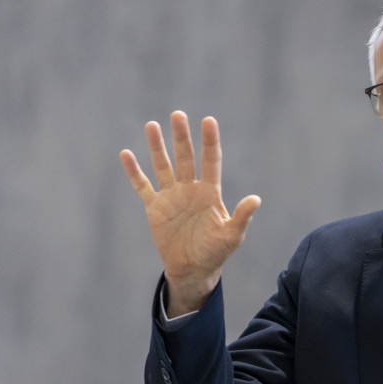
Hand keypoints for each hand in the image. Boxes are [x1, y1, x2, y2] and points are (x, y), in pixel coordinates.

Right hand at [120, 111, 260, 316]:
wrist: (193, 269)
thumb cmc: (216, 252)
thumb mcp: (231, 236)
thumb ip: (241, 216)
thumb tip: (256, 199)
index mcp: (210, 192)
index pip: (211, 160)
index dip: (209, 141)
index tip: (208, 120)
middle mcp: (191, 189)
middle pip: (186, 157)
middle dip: (182, 136)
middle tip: (178, 114)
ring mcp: (172, 196)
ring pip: (163, 165)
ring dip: (157, 147)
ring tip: (152, 125)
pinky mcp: (155, 208)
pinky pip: (143, 186)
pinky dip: (134, 172)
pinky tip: (126, 154)